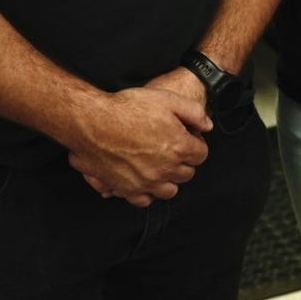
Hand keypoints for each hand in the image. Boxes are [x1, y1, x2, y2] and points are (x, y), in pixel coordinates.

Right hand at [66, 84, 210, 205]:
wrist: (93, 122)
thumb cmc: (128, 108)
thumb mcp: (167, 99)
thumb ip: (193, 112)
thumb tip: (207, 125)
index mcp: (178, 147)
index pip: (201, 155)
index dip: (195, 144)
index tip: (186, 138)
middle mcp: (165, 169)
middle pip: (186, 174)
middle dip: (183, 162)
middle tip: (172, 150)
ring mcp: (146, 182)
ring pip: (169, 191)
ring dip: (168, 180)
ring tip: (160, 165)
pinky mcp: (127, 189)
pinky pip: (144, 200)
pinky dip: (147, 193)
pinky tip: (144, 179)